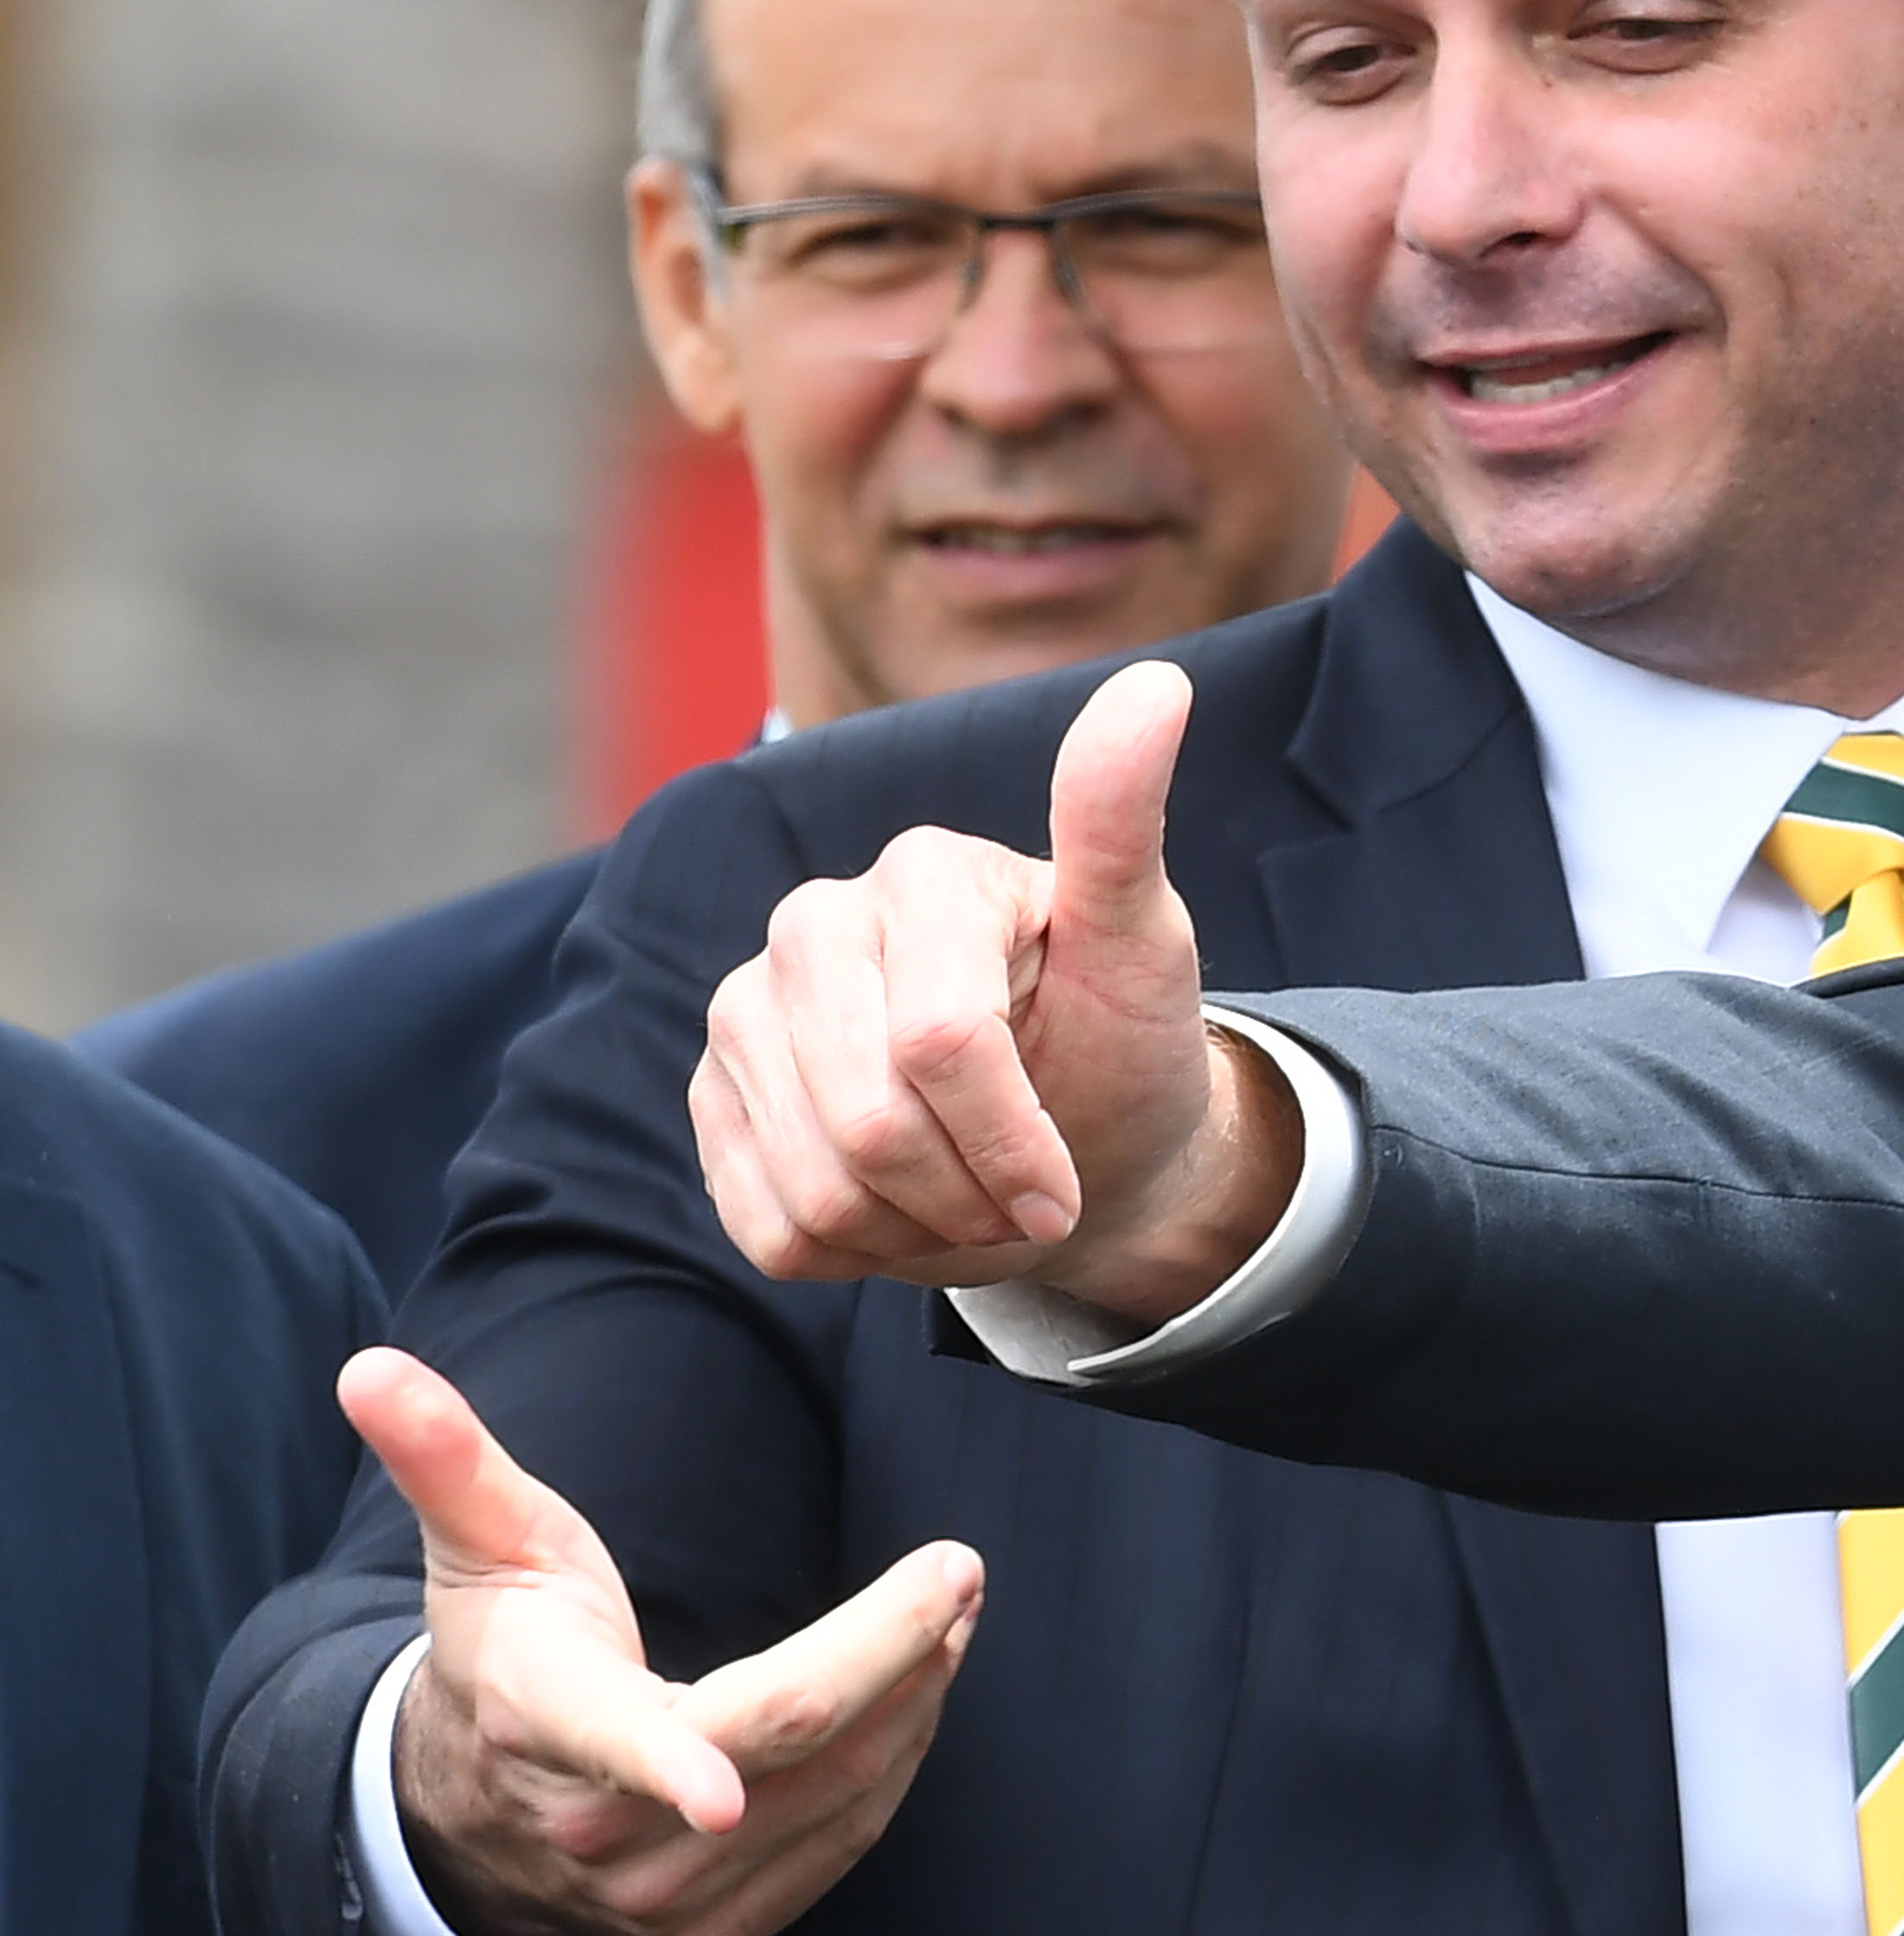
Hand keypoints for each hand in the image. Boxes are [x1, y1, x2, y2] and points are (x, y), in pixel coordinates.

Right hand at [347, 1347, 977, 1935]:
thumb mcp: (480, 1545)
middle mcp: (598, 1825)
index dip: (672, 1765)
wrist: (482, 1809)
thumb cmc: (508, 1646)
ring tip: (953, 1609)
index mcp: (546, 1720)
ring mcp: (657, 1893)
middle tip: (959, 1569)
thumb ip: (445, 1457)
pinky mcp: (713, 1927)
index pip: (620, 1738)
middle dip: (893, 1647)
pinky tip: (922, 1688)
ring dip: (917, 1694)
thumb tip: (370, 1367)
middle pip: (786, 1738)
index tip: (722, 1788)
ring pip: (836, 1792)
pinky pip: (846, 1839)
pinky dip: (901, 1758)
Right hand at [693, 659, 1296, 1327]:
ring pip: (814, 1185)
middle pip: (869, 1124)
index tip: (1067, 1186)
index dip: (1012, 1142)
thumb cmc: (1121, 1041)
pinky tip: (904, 1205)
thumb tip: (1158, 683)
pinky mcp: (713, 1095)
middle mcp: (812, 924)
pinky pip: (764, 1223)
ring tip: (972, 1193)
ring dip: (916, 1226)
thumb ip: (1122, 822)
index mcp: (920, 873)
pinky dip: (852, 1251)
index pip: (942, 1044)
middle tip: (1027, 1197)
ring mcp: (747, 1010)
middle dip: (969, 1191)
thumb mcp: (1147, 945)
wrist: (1081, 1146)